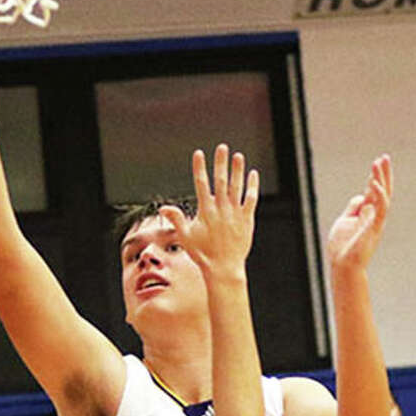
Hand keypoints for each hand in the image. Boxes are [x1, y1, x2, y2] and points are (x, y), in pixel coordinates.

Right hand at [158, 145, 258, 277]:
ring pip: (237, 187)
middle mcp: (221, 209)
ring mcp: (235, 213)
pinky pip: (251, 199)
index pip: (201, 184)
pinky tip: (253, 174)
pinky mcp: (247, 219)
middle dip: (221, 162)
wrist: (223, 268)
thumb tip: (163, 208)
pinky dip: (252, 186)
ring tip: (238, 156)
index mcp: (205, 211)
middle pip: (220, 180)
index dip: (199, 167)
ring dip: (237, 170)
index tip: (199, 153)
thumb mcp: (185, 236)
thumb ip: (176, 219)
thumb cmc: (203, 254)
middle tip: (222, 147)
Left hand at [325, 155, 392, 272]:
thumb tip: (360, 196)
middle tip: (385, 157)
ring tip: (380, 163)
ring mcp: (375, 221)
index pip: (372, 192)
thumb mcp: (344, 221)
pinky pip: (379, 209)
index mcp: (366, 214)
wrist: (343, 265)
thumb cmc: (343, 247)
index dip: (374, 177)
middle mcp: (373, 215)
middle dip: (383, 173)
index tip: (376, 163)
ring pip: (382, 196)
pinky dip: (378, 196)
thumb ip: (353, 208)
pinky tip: (375, 184)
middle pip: (381, 190)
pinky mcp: (373, 227)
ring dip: (381, 178)